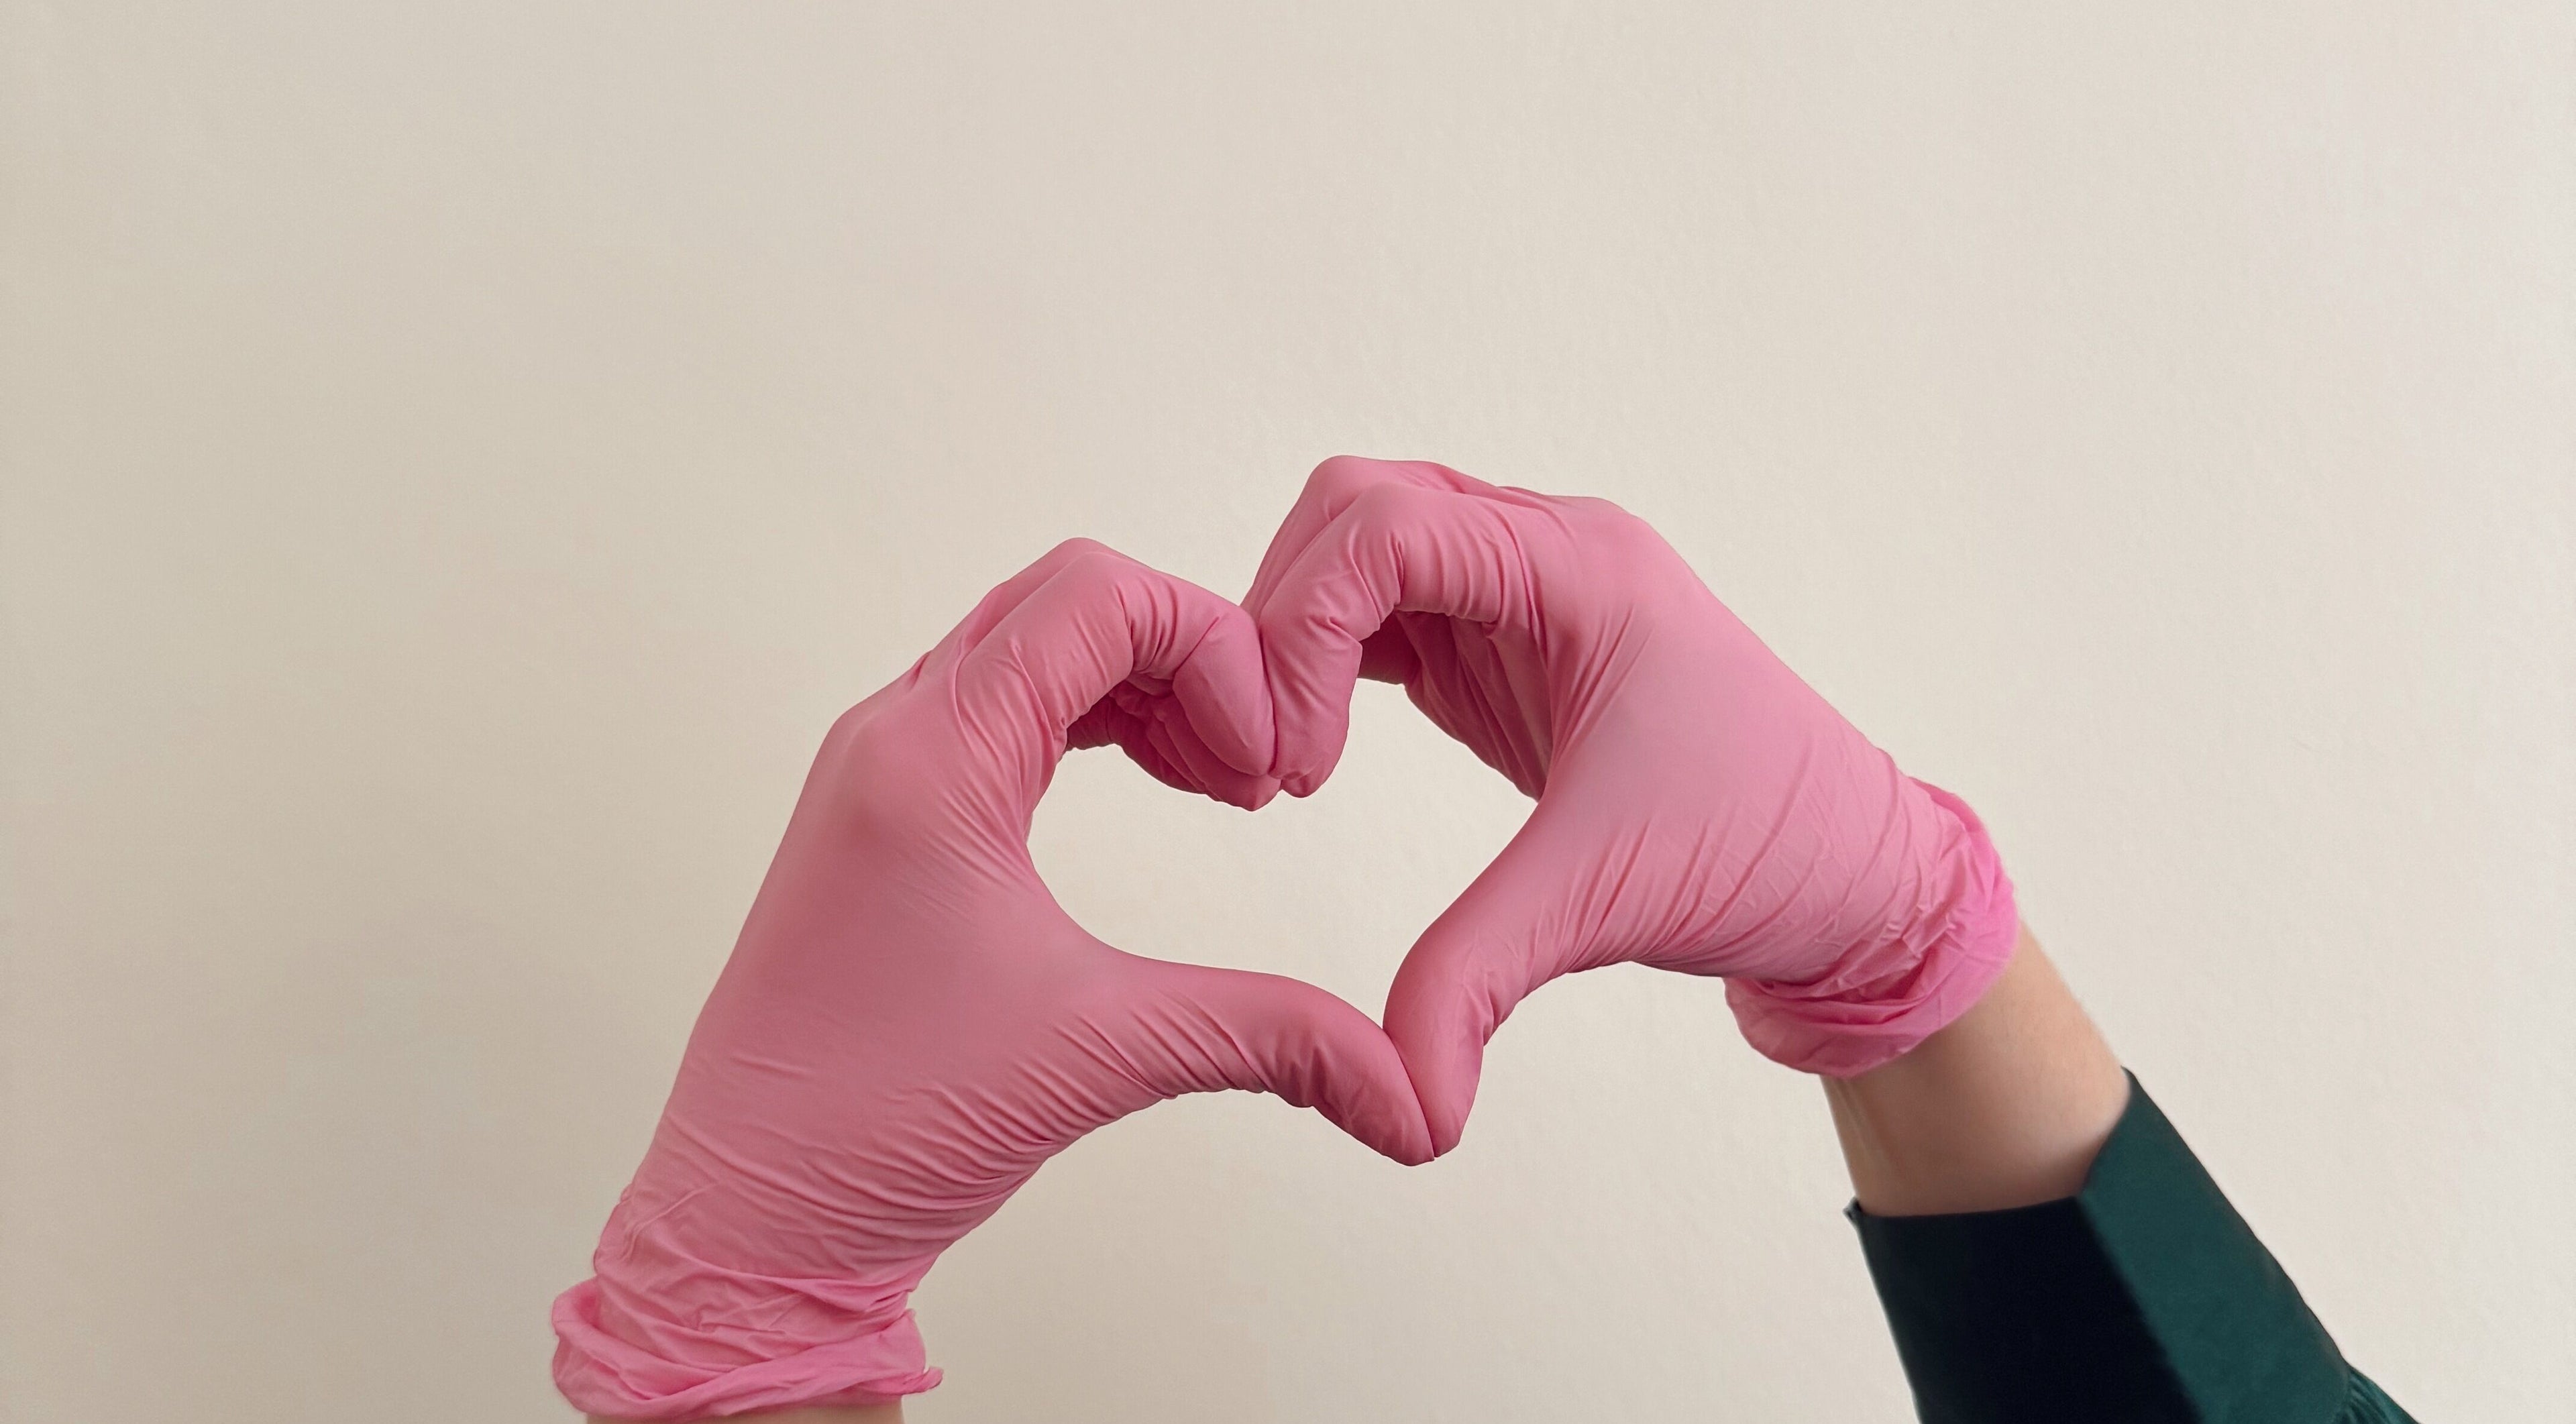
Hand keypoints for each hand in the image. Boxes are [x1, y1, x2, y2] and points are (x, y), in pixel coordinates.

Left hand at [553, 540, 1432, 1419]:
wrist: (751, 1220)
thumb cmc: (877, 1127)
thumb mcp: (1103, 1055)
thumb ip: (1273, 1039)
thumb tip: (1414, 1096)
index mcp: (929, 759)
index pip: (1095, 597)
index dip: (1216, 649)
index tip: (1266, 764)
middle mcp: (892, 736)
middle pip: (1068, 602)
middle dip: (1193, 661)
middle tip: (1260, 770)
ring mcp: (879, 771)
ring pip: (1036, 648)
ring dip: (1148, 690)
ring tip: (1226, 785)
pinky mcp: (886, 815)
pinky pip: (1007, 707)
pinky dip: (1097, 722)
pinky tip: (1164, 787)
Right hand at [1244, 458, 2018, 1151]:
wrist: (1854, 875)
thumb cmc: (1763, 851)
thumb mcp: (1605, 902)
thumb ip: (1477, 977)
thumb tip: (1401, 1107)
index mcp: (1582, 567)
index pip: (1384, 528)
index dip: (1303, 630)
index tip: (1297, 764)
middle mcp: (1550, 552)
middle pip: (1356, 509)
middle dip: (1285, 618)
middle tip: (1273, 758)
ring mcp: (1527, 594)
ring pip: (1361, 547)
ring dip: (1299, 635)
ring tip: (1287, 762)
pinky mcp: (1507, 648)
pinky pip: (1385, 610)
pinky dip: (1329, 662)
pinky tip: (1316, 754)